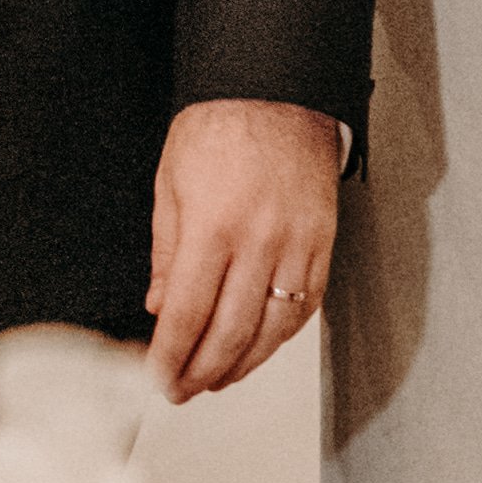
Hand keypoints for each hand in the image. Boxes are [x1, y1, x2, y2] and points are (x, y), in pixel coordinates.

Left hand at [143, 98, 340, 403]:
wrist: (277, 91)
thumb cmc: (219, 128)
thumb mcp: (171, 184)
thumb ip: (167, 252)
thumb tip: (162, 308)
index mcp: (213, 226)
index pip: (189, 313)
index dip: (171, 356)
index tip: (158, 379)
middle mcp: (260, 242)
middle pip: (231, 332)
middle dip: (203, 372)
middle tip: (182, 391)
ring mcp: (298, 245)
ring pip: (273, 329)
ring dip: (242, 365)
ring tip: (216, 380)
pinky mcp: (323, 244)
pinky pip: (304, 306)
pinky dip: (279, 337)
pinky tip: (258, 348)